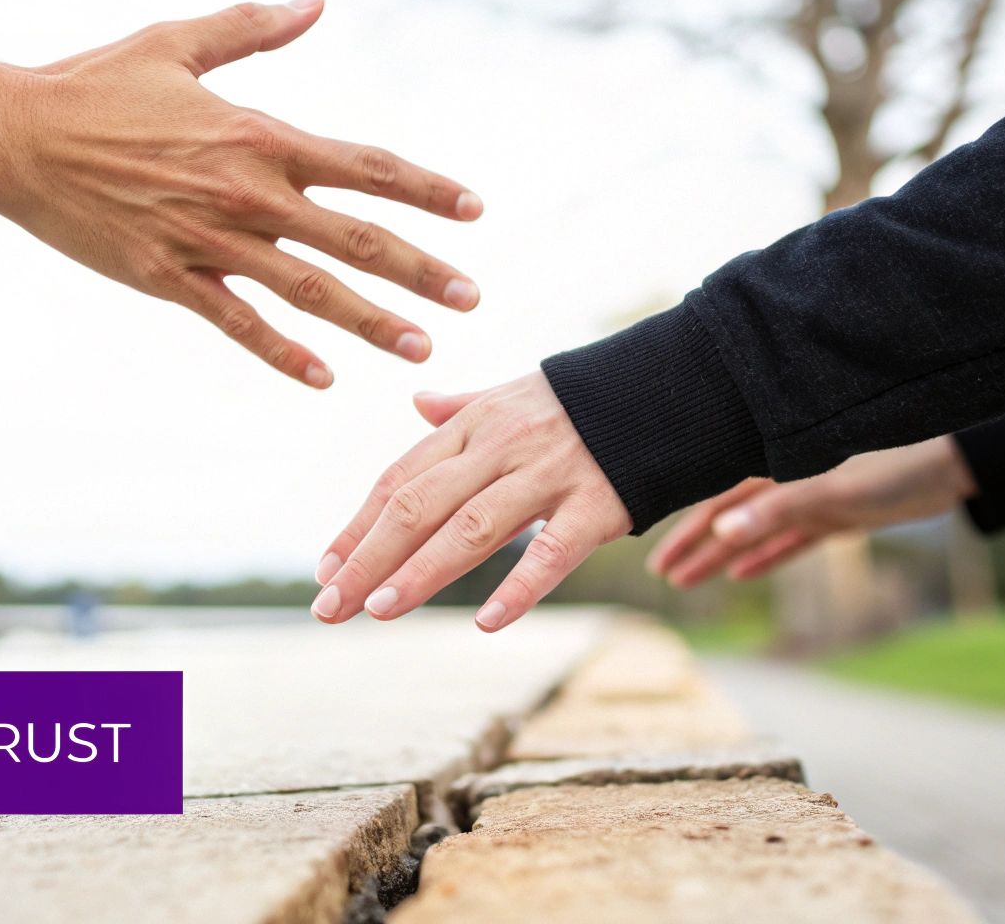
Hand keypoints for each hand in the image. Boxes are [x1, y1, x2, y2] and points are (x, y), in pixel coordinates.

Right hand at [0, 0, 482, 387]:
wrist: (14, 135)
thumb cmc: (94, 83)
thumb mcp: (177, 42)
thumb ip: (253, 28)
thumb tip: (314, 0)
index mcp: (257, 135)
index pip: (364, 165)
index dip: (425, 189)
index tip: (474, 211)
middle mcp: (246, 193)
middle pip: (355, 238)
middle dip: (420, 270)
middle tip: (471, 298)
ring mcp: (208, 242)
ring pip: (309, 290)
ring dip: (370, 322)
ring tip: (420, 345)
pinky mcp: (167, 279)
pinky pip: (237, 324)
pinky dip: (282, 353)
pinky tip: (323, 377)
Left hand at [311, 371, 630, 630]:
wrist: (678, 381)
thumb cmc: (588, 398)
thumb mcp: (516, 393)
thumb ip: (463, 407)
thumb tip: (417, 403)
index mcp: (476, 422)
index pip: (401, 478)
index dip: (359, 524)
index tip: (326, 569)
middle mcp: (502, 446)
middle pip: (420, 505)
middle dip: (368, 557)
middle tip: (329, 607)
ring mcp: (550, 474)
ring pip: (472, 528)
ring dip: (419, 572)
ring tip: (378, 610)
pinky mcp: (599, 503)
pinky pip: (552, 552)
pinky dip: (519, 588)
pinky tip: (485, 623)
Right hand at [646, 435, 977, 585]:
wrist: (952, 464)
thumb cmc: (892, 465)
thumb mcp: (829, 491)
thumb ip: (773, 510)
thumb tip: (720, 533)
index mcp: (774, 467)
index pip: (715, 504)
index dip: (685, 533)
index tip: (655, 559)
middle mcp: (786, 481)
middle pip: (730, 520)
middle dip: (695, 548)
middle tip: (663, 577)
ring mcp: (810, 499)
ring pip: (756, 535)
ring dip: (724, 557)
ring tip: (691, 580)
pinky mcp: (837, 514)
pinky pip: (791, 542)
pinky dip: (766, 557)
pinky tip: (742, 572)